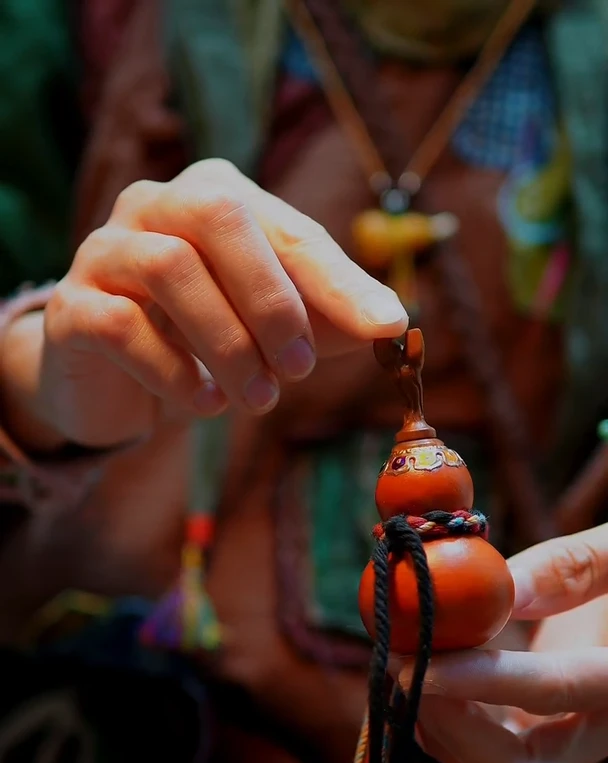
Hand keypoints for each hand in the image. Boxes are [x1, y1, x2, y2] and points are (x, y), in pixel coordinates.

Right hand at [8, 159, 406, 449]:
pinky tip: (201, 404)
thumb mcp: (273, 327)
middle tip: (299, 371)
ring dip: (227, 344)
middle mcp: (154, 205)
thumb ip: (328, 319)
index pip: (287, 229)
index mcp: (215, 196)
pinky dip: (173, 373)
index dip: (340, 282)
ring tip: (256, 399)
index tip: (387, 328)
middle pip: (219, 216)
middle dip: (273, 300)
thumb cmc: (201, 338)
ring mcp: (105, 251)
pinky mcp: (73, 309)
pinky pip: (121, 326)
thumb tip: (395, 327)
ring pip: (169, 267)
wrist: (108, 374)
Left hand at [398, 524, 607, 762]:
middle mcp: (602, 739)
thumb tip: (501, 589)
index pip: (560, 689)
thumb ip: (567, 568)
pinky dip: (435, 740)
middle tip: (398, 664)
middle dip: (449, 723)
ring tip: (407, 666)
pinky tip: (421, 689)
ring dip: (434, 733)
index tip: (423, 666)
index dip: (487, 681)